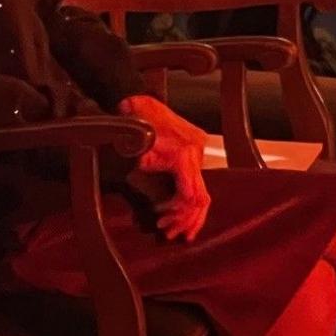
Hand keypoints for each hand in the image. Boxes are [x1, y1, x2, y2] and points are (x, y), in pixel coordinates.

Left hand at [119, 94, 211, 240]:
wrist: (138, 100)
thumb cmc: (135, 121)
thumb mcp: (137, 149)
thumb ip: (148, 171)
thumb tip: (153, 190)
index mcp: (185, 155)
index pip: (191, 194)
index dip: (179, 213)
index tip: (165, 224)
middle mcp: (197, 154)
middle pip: (200, 196)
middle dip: (186, 220)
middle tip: (172, 235)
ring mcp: (198, 152)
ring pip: (201, 191)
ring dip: (187, 213)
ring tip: (175, 230)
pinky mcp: (193, 153)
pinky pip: (195, 181)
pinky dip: (186, 198)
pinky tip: (177, 213)